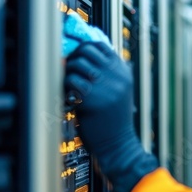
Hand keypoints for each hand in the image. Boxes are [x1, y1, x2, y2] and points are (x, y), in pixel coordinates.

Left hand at [64, 41, 157, 191]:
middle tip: (71, 73)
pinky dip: (67, 87)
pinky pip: (71, 81)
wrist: (118, 144)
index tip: (77, 58)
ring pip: (77, 64)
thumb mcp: (117, 92)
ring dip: (69, 74)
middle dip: (74, 59)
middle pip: (87, 51)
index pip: (101, 46)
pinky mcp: (93, 98)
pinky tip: (72, 98)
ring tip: (72, 88)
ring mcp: (107, 86)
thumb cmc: (113, 121)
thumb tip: (81, 54)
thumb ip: (106, 74)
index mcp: (124, 73)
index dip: (85, 49)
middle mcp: (118, 76)